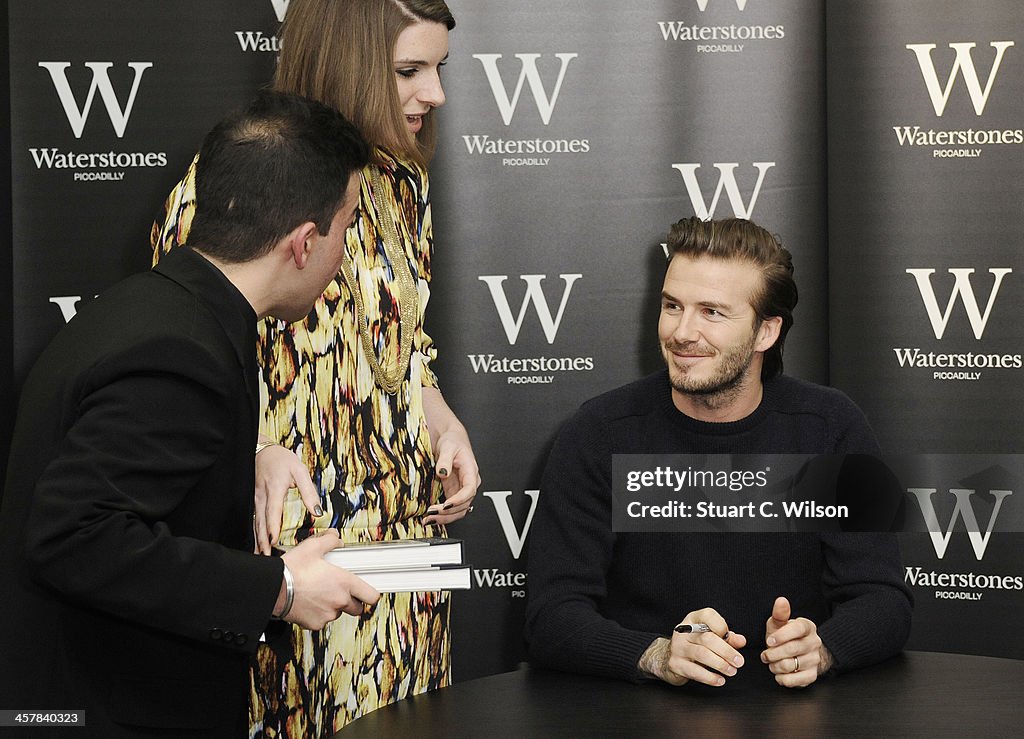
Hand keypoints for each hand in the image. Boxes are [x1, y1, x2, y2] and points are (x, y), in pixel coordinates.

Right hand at [254, 441, 322, 554]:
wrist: (263, 451)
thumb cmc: (282, 460)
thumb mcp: (300, 471)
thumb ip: (309, 492)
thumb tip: (318, 512)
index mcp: (275, 489)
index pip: (273, 510)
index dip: (272, 526)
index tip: (273, 540)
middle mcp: (262, 496)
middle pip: (261, 521)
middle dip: (262, 540)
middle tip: (265, 556)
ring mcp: (256, 499)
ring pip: (256, 522)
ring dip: (257, 539)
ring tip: (260, 554)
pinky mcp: (254, 501)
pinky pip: (254, 519)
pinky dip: (255, 532)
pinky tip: (257, 542)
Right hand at [278, 530, 379, 629]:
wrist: (273, 588)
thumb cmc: (292, 569)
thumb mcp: (312, 547)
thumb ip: (330, 541)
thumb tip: (336, 538)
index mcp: (344, 583)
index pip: (372, 596)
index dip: (370, 594)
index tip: (367, 591)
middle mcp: (339, 601)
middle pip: (357, 608)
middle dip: (351, 601)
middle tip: (339, 590)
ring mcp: (327, 615)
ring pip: (338, 613)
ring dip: (333, 606)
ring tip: (319, 593)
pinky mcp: (315, 624)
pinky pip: (322, 620)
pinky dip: (319, 614)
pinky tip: (309, 602)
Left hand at [420, 389, 479, 524]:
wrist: (450, 439)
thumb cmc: (453, 441)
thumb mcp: (448, 446)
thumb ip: (445, 460)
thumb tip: (442, 472)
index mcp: (471, 472)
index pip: (469, 490)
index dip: (459, 500)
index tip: (446, 505)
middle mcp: (468, 484)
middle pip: (464, 505)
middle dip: (448, 513)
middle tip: (431, 514)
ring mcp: (460, 490)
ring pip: (458, 511)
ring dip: (445, 518)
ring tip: (428, 520)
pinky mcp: (452, 492)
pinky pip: (451, 509)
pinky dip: (442, 515)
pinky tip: (430, 516)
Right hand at [638, 608, 746, 686]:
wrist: (667, 656)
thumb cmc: (695, 644)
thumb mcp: (711, 636)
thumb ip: (727, 638)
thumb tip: (741, 641)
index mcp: (693, 619)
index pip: (708, 615)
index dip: (722, 626)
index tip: (731, 638)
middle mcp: (683, 631)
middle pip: (708, 638)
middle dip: (726, 651)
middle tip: (739, 662)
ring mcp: (677, 647)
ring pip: (702, 654)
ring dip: (720, 664)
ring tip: (731, 671)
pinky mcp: (675, 663)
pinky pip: (695, 671)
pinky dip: (710, 677)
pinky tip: (719, 680)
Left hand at [760, 596, 832, 687]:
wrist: (799, 653)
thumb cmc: (785, 636)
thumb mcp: (780, 623)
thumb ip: (780, 613)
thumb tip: (781, 600)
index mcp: (807, 627)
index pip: (797, 629)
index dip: (781, 636)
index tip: (769, 641)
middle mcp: (814, 643)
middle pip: (792, 649)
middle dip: (772, 653)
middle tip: (765, 655)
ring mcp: (815, 660)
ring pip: (790, 665)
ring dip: (775, 666)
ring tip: (772, 663)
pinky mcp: (812, 676)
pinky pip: (794, 681)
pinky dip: (781, 678)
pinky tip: (778, 673)